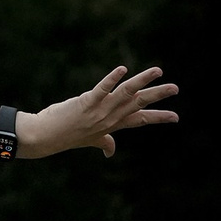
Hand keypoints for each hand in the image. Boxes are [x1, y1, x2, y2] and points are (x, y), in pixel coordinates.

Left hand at [22, 66, 178, 158]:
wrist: (44, 138)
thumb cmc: (65, 136)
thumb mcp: (89, 140)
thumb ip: (104, 142)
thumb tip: (110, 151)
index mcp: (112, 125)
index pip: (139, 120)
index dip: (158, 118)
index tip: (176, 117)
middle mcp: (109, 118)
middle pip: (138, 104)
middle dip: (157, 95)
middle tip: (175, 88)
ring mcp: (98, 111)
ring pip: (125, 93)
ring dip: (142, 81)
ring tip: (157, 71)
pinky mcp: (86, 103)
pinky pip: (102, 89)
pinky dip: (112, 79)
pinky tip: (122, 69)